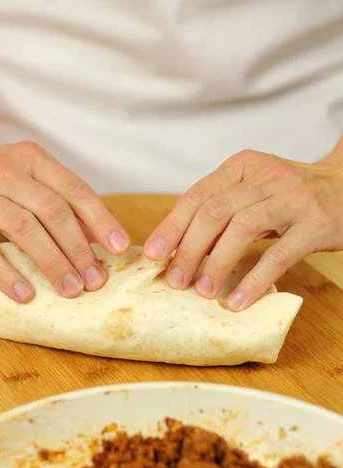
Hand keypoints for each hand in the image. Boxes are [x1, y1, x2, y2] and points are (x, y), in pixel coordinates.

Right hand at [0, 141, 129, 301]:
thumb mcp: (28, 180)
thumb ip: (61, 204)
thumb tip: (101, 240)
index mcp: (31, 158)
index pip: (74, 189)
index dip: (101, 220)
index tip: (120, 247)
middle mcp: (4, 171)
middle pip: (53, 211)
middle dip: (79, 249)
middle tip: (95, 280)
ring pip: (24, 229)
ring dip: (52, 263)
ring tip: (70, 290)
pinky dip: (7, 275)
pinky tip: (27, 294)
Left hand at [144, 146, 342, 309]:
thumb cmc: (291, 196)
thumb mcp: (254, 191)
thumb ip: (221, 209)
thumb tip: (178, 248)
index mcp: (243, 166)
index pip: (197, 195)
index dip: (171, 226)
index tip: (152, 254)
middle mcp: (266, 176)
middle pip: (214, 212)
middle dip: (188, 250)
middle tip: (174, 281)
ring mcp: (293, 198)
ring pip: (242, 229)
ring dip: (216, 265)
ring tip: (202, 291)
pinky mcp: (316, 224)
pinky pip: (278, 255)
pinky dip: (253, 281)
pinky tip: (236, 300)